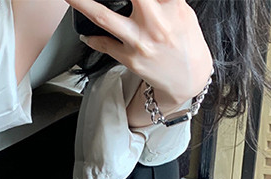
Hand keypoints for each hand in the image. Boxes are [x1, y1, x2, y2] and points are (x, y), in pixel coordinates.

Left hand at [66, 0, 212, 107]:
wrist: (189, 79)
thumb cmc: (186, 42)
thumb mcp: (183, 12)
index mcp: (172, 6)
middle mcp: (155, 22)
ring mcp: (140, 41)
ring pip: (103, 17)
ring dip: (81, 3)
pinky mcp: (130, 58)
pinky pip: (104, 44)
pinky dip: (91, 37)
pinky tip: (85, 33)